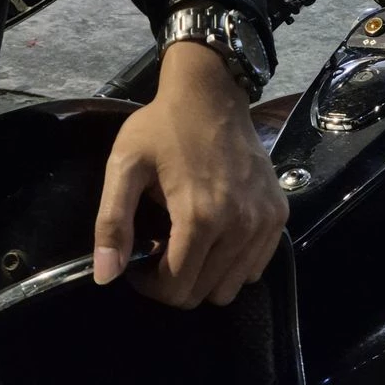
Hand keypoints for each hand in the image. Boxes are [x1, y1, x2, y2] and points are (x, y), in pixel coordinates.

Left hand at [92, 41, 288, 307]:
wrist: (212, 92)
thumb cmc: (164, 126)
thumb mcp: (124, 166)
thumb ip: (112, 223)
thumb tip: (106, 277)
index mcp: (201, 217)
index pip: (177, 289)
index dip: (150, 285)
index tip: (140, 260)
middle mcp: (240, 225)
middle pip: (204, 293)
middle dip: (176, 281)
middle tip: (162, 247)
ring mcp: (265, 221)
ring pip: (232, 286)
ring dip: (206, 275)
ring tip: (188, 240)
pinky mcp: (278, 213)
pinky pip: (256, 266)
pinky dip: (234, 263)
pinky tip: (216, 234)